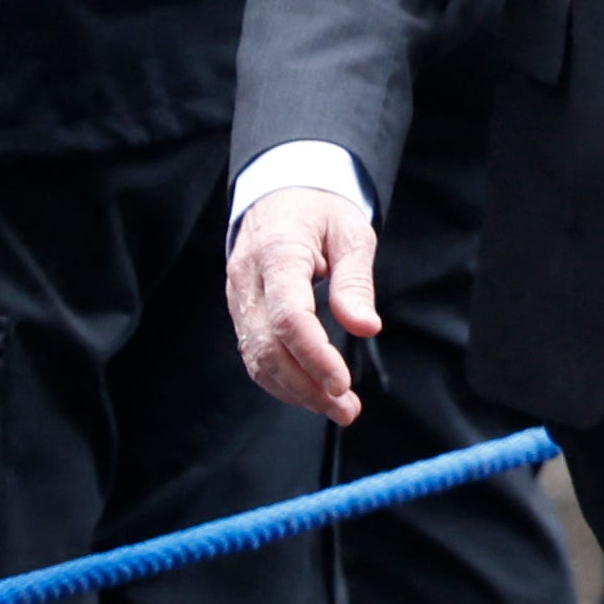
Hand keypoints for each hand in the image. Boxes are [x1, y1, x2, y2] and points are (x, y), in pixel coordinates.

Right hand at [226, 187, 378, 427]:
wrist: (280, 194)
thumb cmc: (320, 211)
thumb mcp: (351, 233)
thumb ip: (355, 281)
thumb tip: (365, 327)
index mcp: (276, 254)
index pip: (288, 316)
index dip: (314, 355)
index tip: (343, 382)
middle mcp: (248, 281)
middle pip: (267, 347)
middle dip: (306, 385)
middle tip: (347, 410)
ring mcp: (238, 299)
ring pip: (256, 357)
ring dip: (295, 391)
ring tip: (338, 409)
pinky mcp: (242, 312)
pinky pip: (254, 353)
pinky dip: (281, 380)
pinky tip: (311, 393)